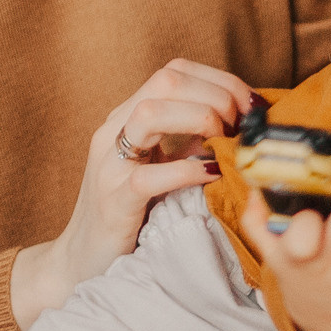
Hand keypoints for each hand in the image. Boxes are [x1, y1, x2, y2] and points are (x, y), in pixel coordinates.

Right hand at [12, 59, 254, 326]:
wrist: (80, 258)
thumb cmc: (129, 212)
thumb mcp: (160, 166)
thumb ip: (188, 143)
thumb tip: (240, 127)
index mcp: (126, 117)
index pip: (173, 72)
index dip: (219, 81)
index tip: (251, 107)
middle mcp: (113, 130)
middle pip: (164, 82)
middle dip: (215, 96)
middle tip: (242, 127)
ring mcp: (109, 163)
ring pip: (149, 113)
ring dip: (199, 119)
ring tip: (224, 143)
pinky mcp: (113, 199)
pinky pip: (149, 175)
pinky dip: (188, 170)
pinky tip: (213, 175)